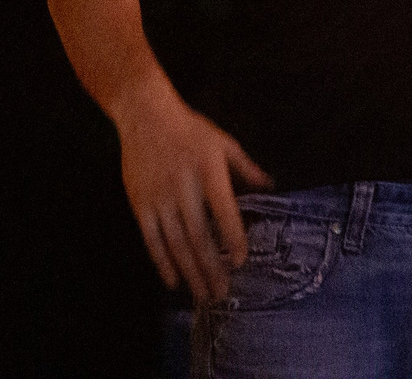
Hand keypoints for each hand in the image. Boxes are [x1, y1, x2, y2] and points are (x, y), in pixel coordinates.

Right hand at [114, 80, 271, 301]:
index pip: (223, 210)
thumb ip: (246, 168)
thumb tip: (271, 187)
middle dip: (211, 267)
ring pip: (176, 243)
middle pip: (198, 235)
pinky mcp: (140, 204)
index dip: (232, 237)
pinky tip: (173, 281)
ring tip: (203, 294)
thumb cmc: (190, 129)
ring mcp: (159, 197)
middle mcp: (183, 186)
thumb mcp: (223, 143)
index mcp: (208, 170)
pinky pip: (151, 239)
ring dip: (190, 272)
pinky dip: (162, 263)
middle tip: (222, 292)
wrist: (145, 116)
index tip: (240, 260)